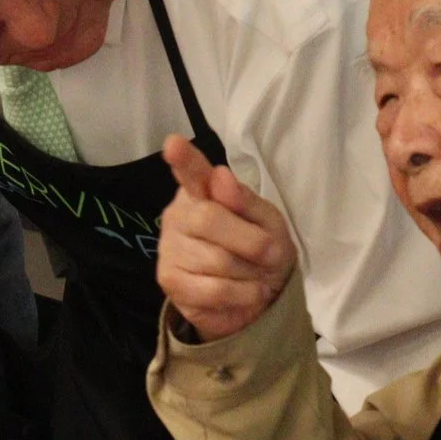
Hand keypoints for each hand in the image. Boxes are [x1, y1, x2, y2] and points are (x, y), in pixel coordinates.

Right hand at [157, 137, 296, 341]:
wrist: (259, 296)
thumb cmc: (261, 249)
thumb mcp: (267, 221)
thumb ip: (246, 201)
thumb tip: (220, 177)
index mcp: (202, 192)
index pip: (191, 172)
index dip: (184, 160)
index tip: (174, 144)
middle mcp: (178, 216)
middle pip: (209, 219)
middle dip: (250, 241)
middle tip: (271, 254)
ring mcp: (169, 249)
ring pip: (216, 260)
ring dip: (250, 272)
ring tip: (254, 275)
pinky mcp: (171, 283)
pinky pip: (214, 290)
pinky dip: (243, 294)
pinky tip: (248, 292)